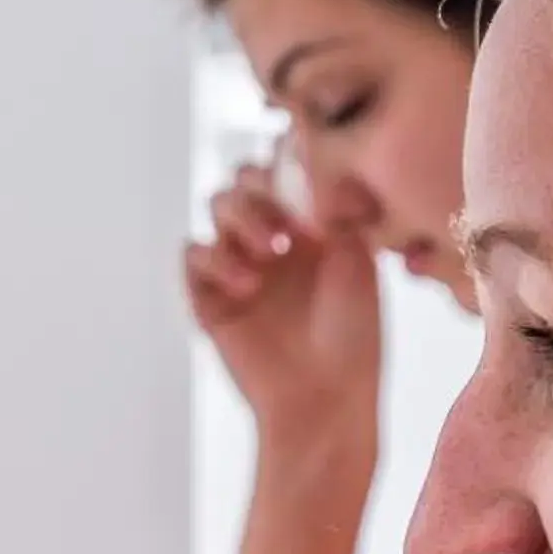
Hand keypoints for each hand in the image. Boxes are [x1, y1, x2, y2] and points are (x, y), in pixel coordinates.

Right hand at [183, 166, 383, 452]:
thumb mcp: (359, 258)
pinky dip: (216, 259)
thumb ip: (336, 203)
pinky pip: (193, 254)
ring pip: (218, 204)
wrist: (325, 398)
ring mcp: (239, 263)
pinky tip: (246, 284)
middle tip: (291, 224)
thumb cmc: (354, 335)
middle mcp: (274, 235)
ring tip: (270, 253)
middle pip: (246, 174)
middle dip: (265, 188)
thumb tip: (316, 155)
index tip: (313, 186)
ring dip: (242, 217)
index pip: (287, 164)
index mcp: (313, 221)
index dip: (291, 159)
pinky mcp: (208, 295)